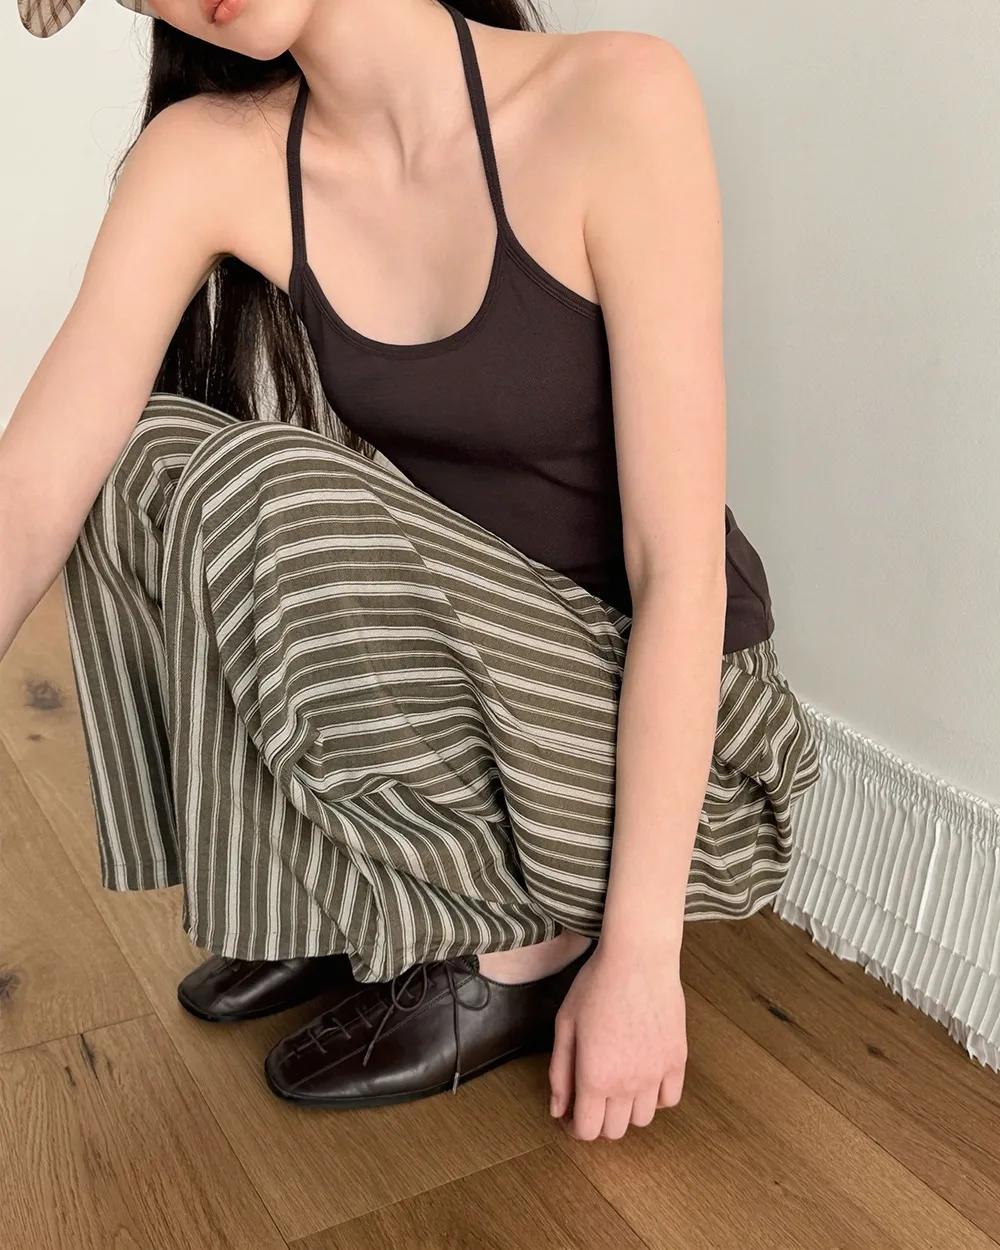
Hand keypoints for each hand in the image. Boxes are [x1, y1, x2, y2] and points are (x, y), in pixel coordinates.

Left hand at [548, 940, 686, 1140]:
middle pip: (614, 1131)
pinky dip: (655, 1097)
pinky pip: (668, 1099)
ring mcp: (655, 1074)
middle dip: (598, 1121)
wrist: (638, 959)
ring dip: (627, 1110)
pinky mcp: (677, 1061)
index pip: (587, 1130)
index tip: (572, 1114)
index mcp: (594, 1077)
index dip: (575, 1128)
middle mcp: (627, 1084)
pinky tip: (643, 1077)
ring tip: (618, 1084)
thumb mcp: (565, 1025)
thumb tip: (558, 1110)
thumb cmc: (596, 985)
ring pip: (642, 1119)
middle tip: (592, 1098)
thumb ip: (560, 1071)